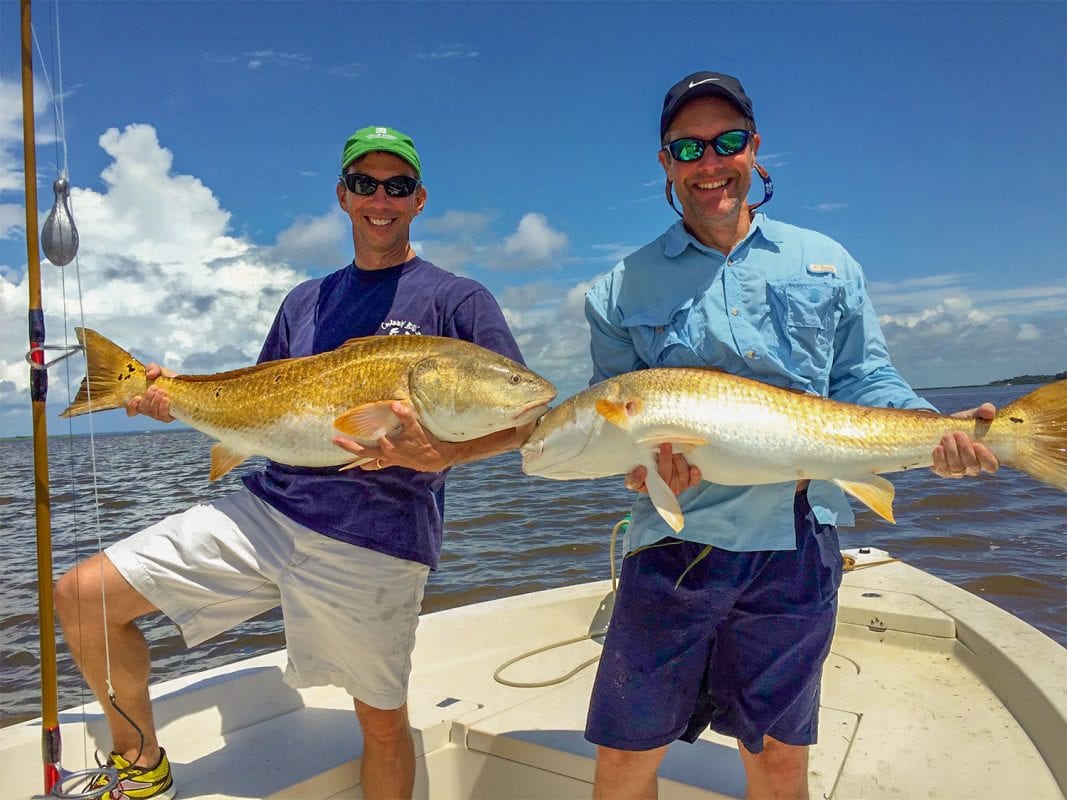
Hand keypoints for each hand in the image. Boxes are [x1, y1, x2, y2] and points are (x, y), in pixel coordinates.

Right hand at [125, 364, 175, 422]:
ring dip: (155, 401)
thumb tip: (149, 374)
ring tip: (162, 391)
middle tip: (154, 387)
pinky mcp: (169, 417)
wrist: (185, 384)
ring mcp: (159, 414)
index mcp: (143, 400)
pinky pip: (163, 417)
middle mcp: (149, 409)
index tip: (137, 398)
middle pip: (142, 409)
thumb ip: (152, 368)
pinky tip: (166, 399)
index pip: (132, 410)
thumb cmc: (169, 379)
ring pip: (152, 413)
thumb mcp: (160, 370)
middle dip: (147, 398)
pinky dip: (163, 408)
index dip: (131, 407)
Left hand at [332, 401, 459, 472]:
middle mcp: (385, 453)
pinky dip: (370, 464)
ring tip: (344, 455)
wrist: (434, 457)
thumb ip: (405, 415)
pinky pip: (378, 464)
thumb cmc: (424, 441)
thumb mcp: (415, 427)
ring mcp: (388, 459)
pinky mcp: (393, 462)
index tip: (347, 423)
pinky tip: (363, 466)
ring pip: (369, 460)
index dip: (360, 429)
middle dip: (349, 446)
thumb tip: (394, 404)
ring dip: (357, 457)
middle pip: (363, 451)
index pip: (370, 436)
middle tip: (335, 440)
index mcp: (388, 445)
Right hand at [624, 443, 701, 495]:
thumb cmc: (647, 452)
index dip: (637, 478)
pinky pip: (692, 481)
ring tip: (678, 449)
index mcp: (638, 480)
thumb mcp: (638, 447)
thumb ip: (637, 437)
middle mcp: (656, 485)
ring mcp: (672, 485)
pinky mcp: (686, 482)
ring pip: (678, 477)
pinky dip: (694, 475)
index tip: (641, 468)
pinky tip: (694, 468)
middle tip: (666, 445)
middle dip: (664, 461)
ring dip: (679, 462)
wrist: (667, 454)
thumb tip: (630, 413)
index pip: (634, 483)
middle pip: (661, 477)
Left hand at [931, 403, 998, 478]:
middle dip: (965, 450)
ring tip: (946, 436)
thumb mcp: (975, 415)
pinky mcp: (943, 470)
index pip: (991, 466)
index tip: (977, 444)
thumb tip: (989, 411)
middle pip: (973, 467)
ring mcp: (958, 470)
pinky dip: (940, 459)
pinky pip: (942, 469)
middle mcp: (973, 467)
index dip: (986, 458)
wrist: (942, 428)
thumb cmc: (965, 424)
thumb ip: (985, 411)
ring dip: (951, 452)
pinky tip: (938, 448)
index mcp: (986, 456)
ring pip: (957, 469)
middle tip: (958, 434)